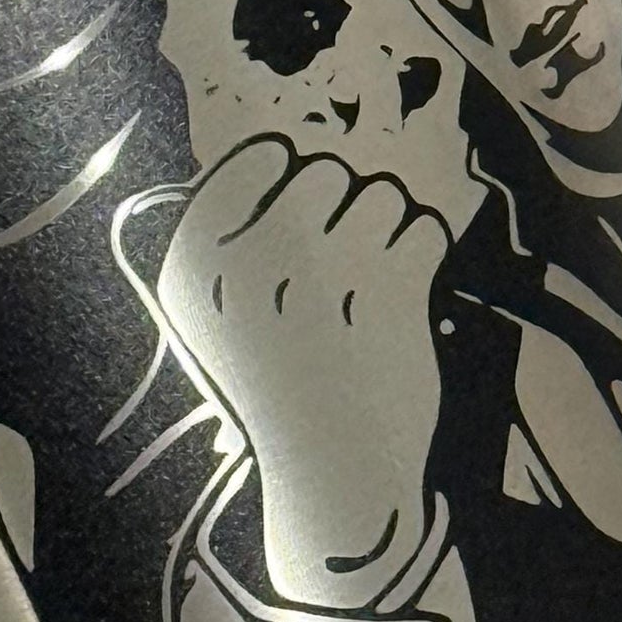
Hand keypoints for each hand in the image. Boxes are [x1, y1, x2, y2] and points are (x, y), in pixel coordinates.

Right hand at [158, 138, 449, 610]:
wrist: (334, 481)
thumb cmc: (278, 386)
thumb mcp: (220, 316)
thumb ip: (234, 231)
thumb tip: (284, 141)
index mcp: (196, 269)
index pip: (259, 158)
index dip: (291, 185)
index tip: (293, 233)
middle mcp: (250, 270)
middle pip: (326, 171)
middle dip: (343, 210)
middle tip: (338, 273)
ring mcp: (322, 284)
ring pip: (381, 194)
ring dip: (387, 231)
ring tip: (369, 291)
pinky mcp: (389, 304)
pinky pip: (424, 227)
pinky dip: (423, 256)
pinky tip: (400, 301)